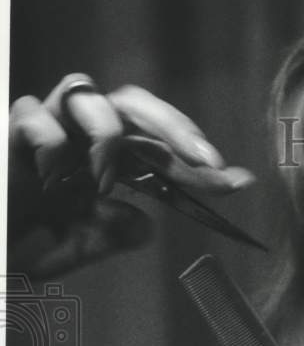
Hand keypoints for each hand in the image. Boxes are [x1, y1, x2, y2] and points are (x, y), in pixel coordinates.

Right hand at [8, 74, 254, 276]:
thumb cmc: (22, 245)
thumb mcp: (74, 248)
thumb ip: (109, 236)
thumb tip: (145, 226)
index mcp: (106, 163)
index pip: (161, 153)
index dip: (199, 165)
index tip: (239, 182)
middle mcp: (81, 139)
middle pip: (135, 107)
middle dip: (175, 127)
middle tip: (204, 159)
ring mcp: (48, 129)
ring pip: (90, 96)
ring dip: (106, 137)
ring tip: (103, 182)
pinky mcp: (11, 132)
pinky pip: (36, 117)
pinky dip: (51, 146)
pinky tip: (51, 180)